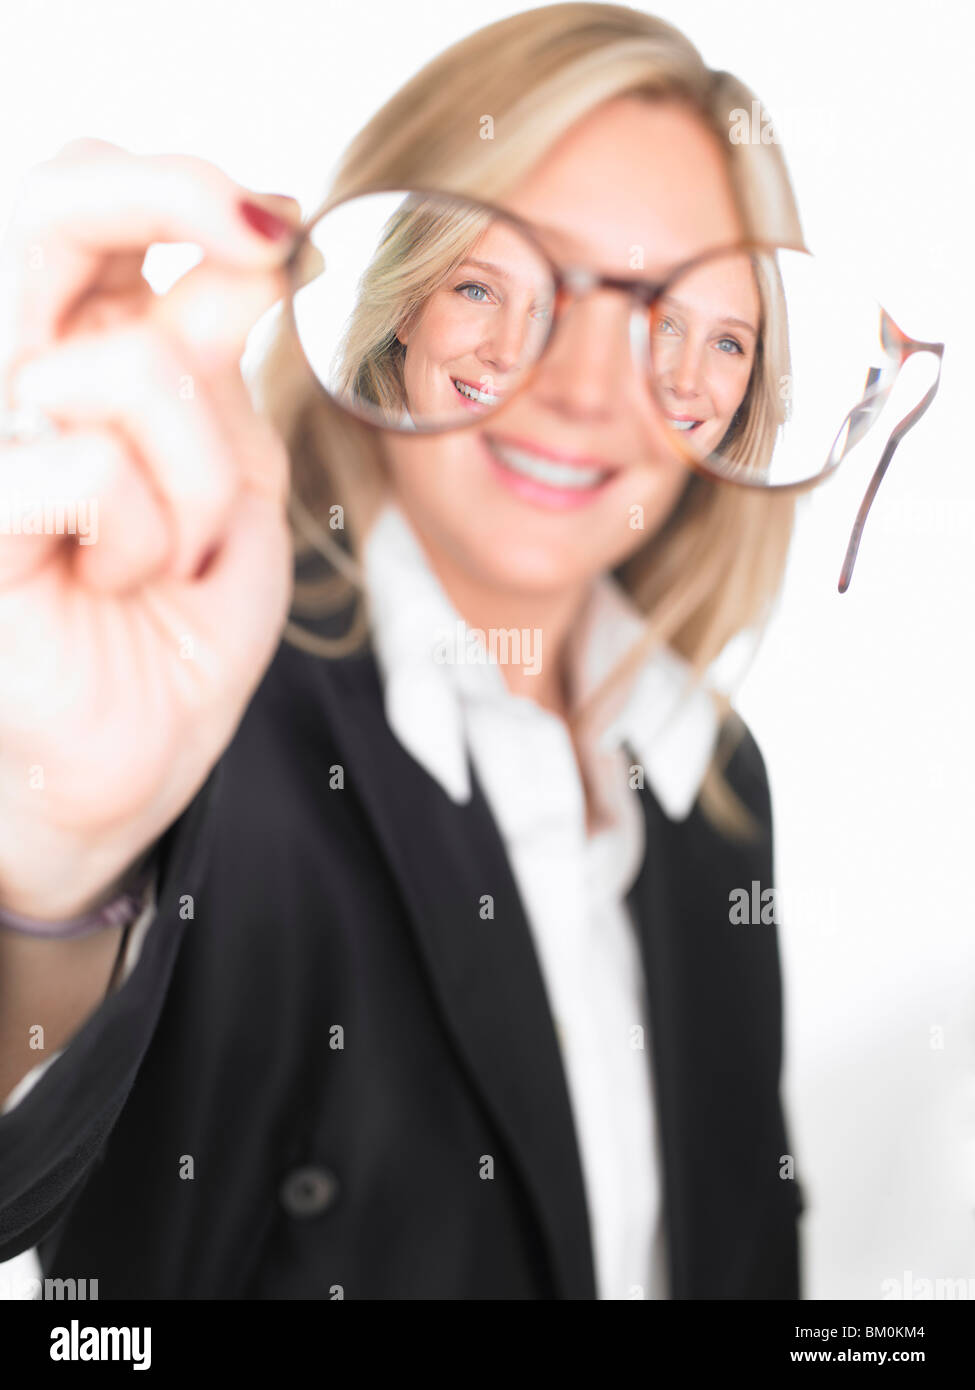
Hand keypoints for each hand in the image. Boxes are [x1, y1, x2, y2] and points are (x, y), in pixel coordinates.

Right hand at [0, 138, 302, 917]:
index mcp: (86, 352)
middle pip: (49, 206)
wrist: (142, 745)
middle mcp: (22, 376)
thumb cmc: (183, 616)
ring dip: (203, 476)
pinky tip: (120, 582)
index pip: (96, 207)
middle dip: (166, 192)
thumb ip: (225, 367)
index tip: (283, 232)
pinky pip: (87, 471)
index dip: (189, 187)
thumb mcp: (238, 474)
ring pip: (124, 369)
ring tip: (182, 551)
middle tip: (261, 240)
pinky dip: (146, 536)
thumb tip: (247, 243)